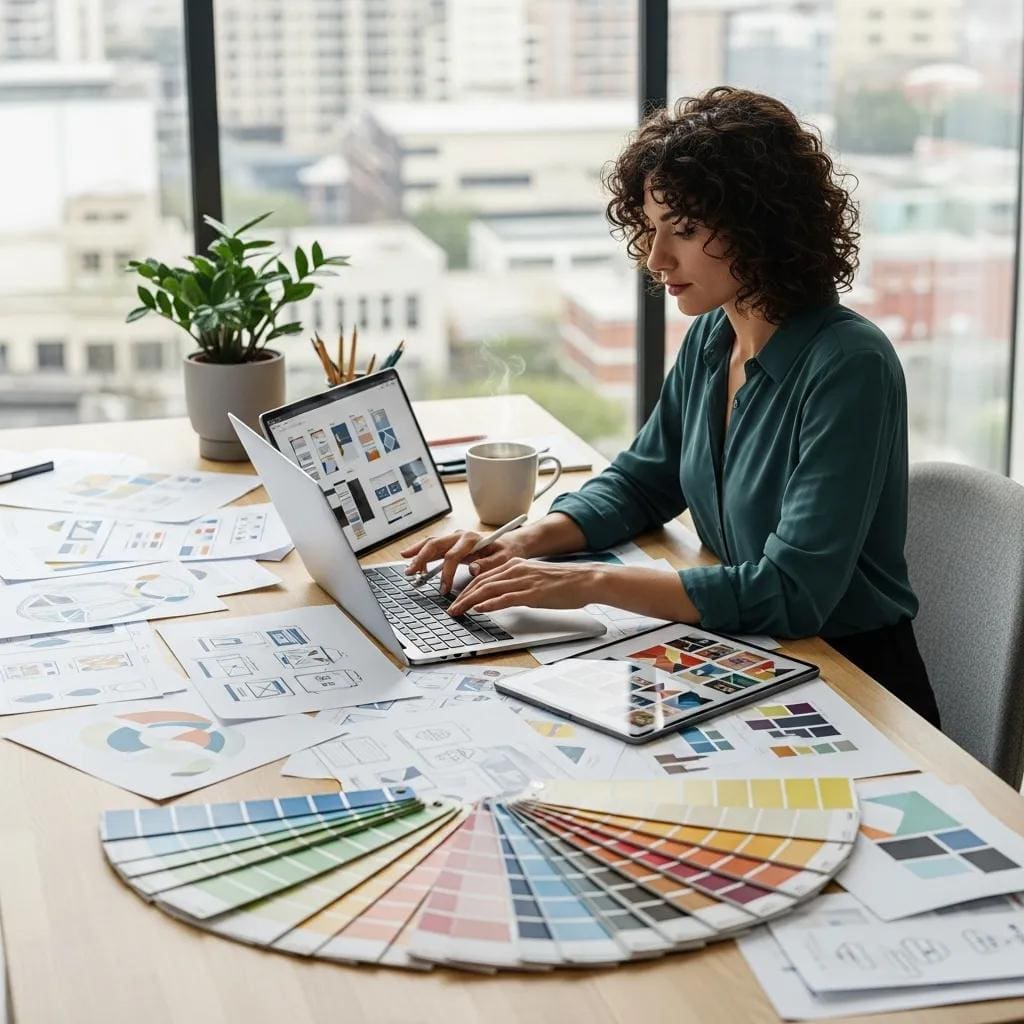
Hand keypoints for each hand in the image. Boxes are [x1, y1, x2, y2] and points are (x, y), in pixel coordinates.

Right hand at [400, 529, 529, 593]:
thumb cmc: (507, 551)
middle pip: (435, 545)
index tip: (443, 589)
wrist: (511, 542)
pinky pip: (433, 545)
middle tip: (411, 573)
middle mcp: (460, 536)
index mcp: (472, 539)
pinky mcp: (452, 543)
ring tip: (407, 567)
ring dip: (417, 554)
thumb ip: (489, 564)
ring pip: (431, 543)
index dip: (446, 573)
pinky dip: (421, 551)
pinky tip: (411, 559)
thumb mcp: (504, 559)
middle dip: (421, 559)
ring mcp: (455, 538)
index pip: (452, 556)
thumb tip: (473, 569)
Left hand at [446, 558, 602, 616]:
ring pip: (489, 589)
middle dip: (462, 596)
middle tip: (451, 609)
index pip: (483, 576)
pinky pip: (506, 598)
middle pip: (481, 582)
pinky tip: (479, 609)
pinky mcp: (533, 593)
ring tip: (458, 611)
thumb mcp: (535, 578)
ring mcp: (524, 580)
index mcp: (515, 564)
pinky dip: (490, 603)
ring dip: (469, 601)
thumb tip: (501, 597)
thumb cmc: (564, 582)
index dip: (466, 588)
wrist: (586, 580)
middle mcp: (516, 569)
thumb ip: (517, 584)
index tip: (456, 599)